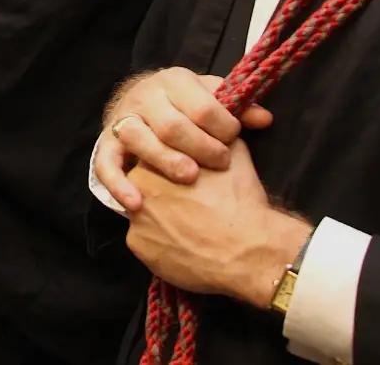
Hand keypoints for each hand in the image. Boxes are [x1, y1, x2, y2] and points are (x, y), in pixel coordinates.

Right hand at [93, 68, 271, 211]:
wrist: (138, 99)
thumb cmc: (185, 103)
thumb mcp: (209, 97)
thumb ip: (237, 108)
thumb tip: (265, 119)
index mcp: (175, 81)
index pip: (202, 105)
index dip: (223, 126)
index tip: (233, 140)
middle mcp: (146, 96)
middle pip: (172, 124)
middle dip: (200, 147)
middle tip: (220, 163)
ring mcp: (123, 119)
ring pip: (140, 139)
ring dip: (165, 161)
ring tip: (190, 178)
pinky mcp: (106, 143)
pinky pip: (106, 164)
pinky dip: (119, 185)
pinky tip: (136, 204)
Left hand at [125, 138, 310, 305]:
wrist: (244, 251)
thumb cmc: (239, 201)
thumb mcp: (234, 154)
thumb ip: (214, 136)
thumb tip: (216, 128)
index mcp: (158, 154)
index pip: (155, 151)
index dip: (173, 162)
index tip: (190, 175)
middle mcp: (138, 182)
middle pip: (145, 181)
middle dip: (162, 188)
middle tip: (190, 201)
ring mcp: (134, 215)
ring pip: (143, 211)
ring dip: (160, 215)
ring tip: (189, 223)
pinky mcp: (137, 244)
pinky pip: (144, 240)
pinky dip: (159, 242)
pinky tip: (182, 244)